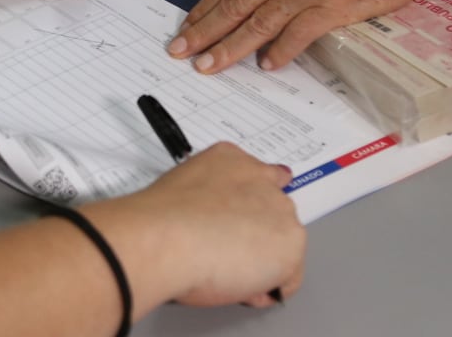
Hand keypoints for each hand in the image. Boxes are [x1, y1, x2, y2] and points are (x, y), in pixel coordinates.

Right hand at [87, 143, 304, 310]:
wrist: (167, 237)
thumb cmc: (161, 219)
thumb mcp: (183, 190)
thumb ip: (209, 197)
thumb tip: (210, 218)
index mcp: (232, 161)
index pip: (264, 176)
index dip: (255, 203)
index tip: (250, 216)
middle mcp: (261, 180)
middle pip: (275, 214)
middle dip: (257, 235)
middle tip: (226, 255)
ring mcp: (280, 211)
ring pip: (282, 247)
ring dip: (262, 262)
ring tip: (224, 271)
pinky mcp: (290, 245)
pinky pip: (287, 279)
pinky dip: (266, 290)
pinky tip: (238, 286)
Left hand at [170, 0, 419, 73]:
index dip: (205, 7)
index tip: (187, 27)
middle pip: (236, 3)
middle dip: (205, 30)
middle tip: (182, 52)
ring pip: (259, 21)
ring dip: (231, 46)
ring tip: (211, 65)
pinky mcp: (332, 5)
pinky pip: (298, 33)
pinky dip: (280, 51)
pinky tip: (267, 65)